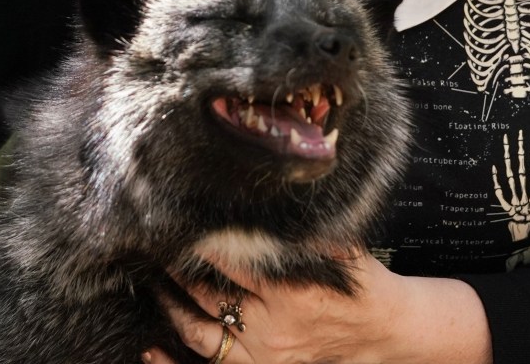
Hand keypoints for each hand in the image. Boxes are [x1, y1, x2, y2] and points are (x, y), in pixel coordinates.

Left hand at [149, 250, 491, 363]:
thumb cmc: (359, 280)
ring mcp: (262, 353)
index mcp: (288, 289)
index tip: (176, 218)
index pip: (230, 260)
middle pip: (207, 295)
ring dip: (171, 307)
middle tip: (151, 244)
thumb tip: (284, 184)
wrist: (379, 331)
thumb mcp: (342, 245)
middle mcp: (269, 325)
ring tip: (151, 281)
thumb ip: (310, 222)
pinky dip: (176, 360)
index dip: (200, 239)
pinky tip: (150, 348)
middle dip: (176, 269)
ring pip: (200, 333)